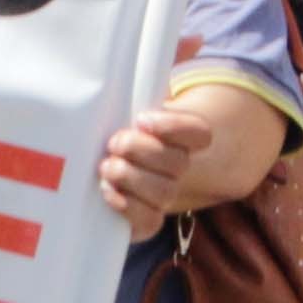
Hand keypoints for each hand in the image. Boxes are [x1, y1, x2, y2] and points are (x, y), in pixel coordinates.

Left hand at [100, 98, 230, 234]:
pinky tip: (108, 191)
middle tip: (114, 144)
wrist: (103, 165)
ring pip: (164, 191)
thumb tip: (119, 82)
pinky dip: (126, 206)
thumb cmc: (115, 131)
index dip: (173, 127)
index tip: (141, 120)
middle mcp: (177, 168)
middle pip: (178, 163)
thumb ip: (133, 99)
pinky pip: (149, 220)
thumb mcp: (126, 109)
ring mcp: (164, 195)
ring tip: (106, 168)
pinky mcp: (147, 221)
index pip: (200, 133)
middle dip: (140, 150)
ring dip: (130, 177)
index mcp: (179, 136)